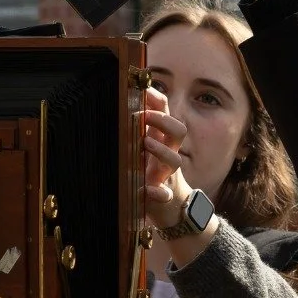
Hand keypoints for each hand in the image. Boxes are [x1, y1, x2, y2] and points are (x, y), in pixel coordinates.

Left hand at [142, 87, 191, 228]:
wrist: (171, 208)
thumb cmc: (151, 173)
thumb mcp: (143, 148)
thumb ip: (135, 130)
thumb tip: (119, 106)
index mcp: (161, 140)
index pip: (165, 113)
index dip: (158, 99)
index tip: (144, 89)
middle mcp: (168, 154)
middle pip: (178, 130)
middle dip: (163, 120)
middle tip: (145, 116)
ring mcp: (166, 175)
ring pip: (174, 160)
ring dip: (161, 151)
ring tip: (145, 144)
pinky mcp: (163, 195)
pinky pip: (165, 194)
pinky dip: (158, 192)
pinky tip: (149, 190)